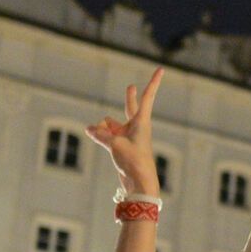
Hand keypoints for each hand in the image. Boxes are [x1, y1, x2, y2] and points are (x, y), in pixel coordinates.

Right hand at [87, 67, 162, 194]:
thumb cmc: (133, 161)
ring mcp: (128, 136)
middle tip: (131, 86)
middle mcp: (136, 127)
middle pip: (131, 108)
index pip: (147, 97)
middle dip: (129, 98)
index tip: (161, 69)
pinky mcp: (120, 146)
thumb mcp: (115, 144)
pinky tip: (90, 132)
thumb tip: (90, 128)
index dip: (153, 82)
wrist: (139, 182)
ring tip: (97, 133)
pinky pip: (105, 134)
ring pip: (110, 124)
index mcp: (142, 122)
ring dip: (102, 127)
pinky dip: (99, 134)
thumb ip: (101, 134)